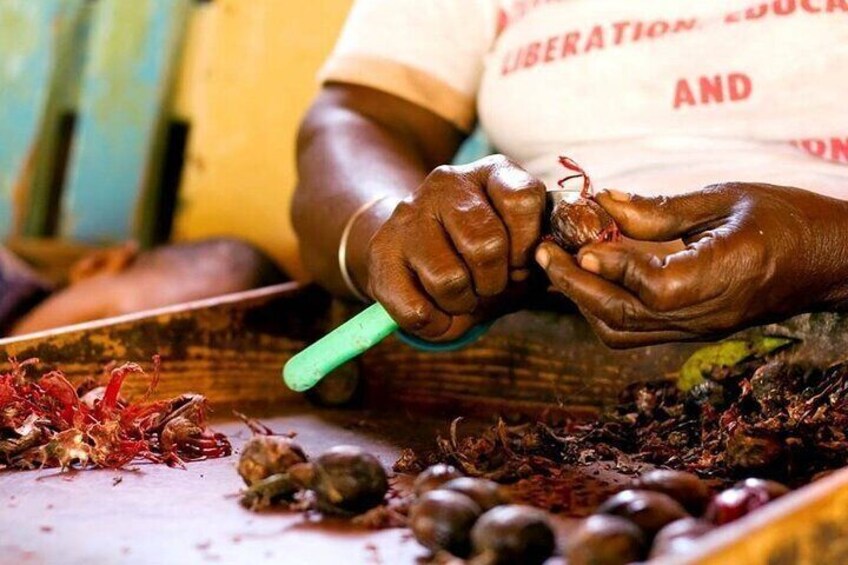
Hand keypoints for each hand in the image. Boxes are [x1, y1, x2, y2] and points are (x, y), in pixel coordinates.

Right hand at [366, 155, 545, 339]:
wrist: (420, 252)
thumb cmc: (485, 253)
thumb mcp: (523, 244)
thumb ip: (549, 250)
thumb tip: (574, 264)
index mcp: (492, 172)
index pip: (523, 199)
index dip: (527, 245)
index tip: (520, 262)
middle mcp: (447, 183)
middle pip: (486, 245)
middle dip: (495, 282)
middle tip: (489, 285)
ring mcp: (408, 214)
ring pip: (448, 279)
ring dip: (463, 304)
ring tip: (462, 296)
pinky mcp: (381, 251)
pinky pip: (416, 309)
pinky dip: (435, 325)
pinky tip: (437, 312)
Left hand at [535, 183, 847, 347]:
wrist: (829, 261)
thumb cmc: (787, 218)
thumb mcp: (727, 199)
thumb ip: (662, 209)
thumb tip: (603, 203)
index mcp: (727, 274)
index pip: (656, 288)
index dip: (613, 266)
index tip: (580, 241)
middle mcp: (706, 313)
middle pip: (624, 317)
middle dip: (575, 284)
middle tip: (543, 251)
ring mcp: (697, 329)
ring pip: (621, 331)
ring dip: (582, 299)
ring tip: (557, 263)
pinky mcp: (689, 331)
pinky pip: (633, 331)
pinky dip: (601, 308)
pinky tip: (588, 277)